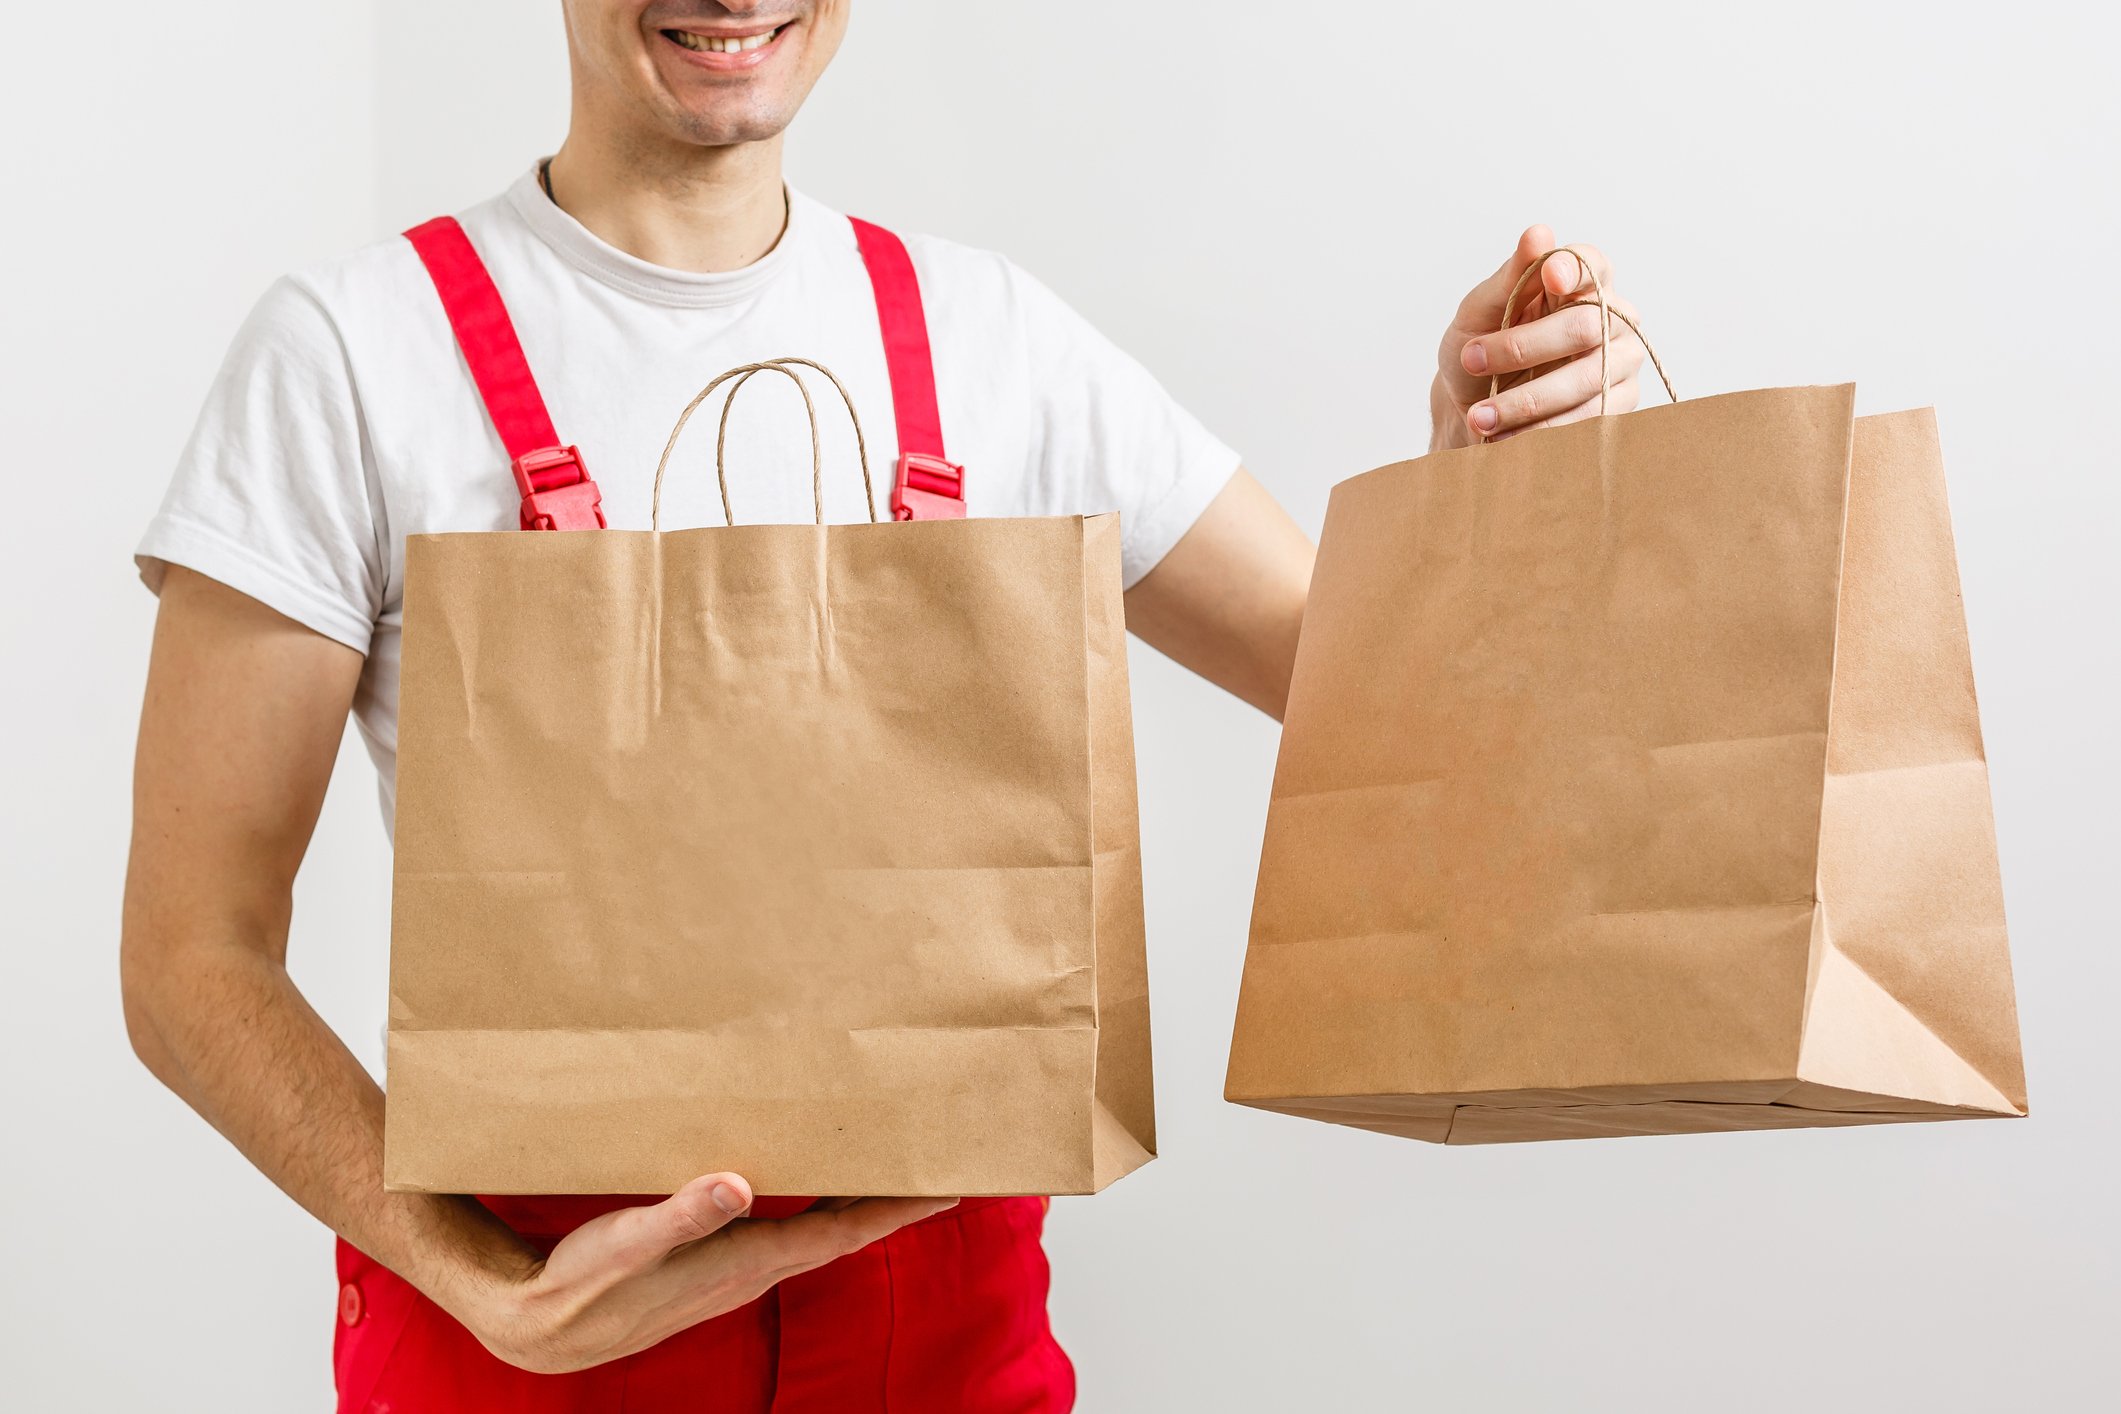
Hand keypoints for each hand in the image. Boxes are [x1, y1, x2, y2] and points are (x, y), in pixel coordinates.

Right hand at [461, 1173, 956, 1373]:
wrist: (546, 1327)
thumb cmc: (585, 1285)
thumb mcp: (626, 1245)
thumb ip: (681, 1216)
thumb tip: (736, 1186)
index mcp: (748, 1259)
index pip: (842, 1231)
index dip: (897, 1208)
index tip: (949, 1185)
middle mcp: (756, 1266)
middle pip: (846, 1228)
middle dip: (896, 1198)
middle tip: (942, 1159)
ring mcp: (741, 1266)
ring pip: (821, 1229)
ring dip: (861, 1198)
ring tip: (896, 1160)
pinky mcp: (720, 1259)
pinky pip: (790, 1227)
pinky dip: (819, 1200)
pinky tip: (816, 1175)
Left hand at [1430, 224, 1643, 450]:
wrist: (1471, 410)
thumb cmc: (1477, 352)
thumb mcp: (1479, 313)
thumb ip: (1510, 278)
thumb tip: (1538, 234)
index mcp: (1579, 283)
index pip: (1591, 265)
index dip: (1573, 269)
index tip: (1548, 276)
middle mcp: (1610, 318)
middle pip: (1586, 326)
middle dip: (1523, 347)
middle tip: (1472, 359)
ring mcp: (1619, 363)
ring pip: (1587, 379)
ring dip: (1527, 400)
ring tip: (1479, 415)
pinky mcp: (1617, 405)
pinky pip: (1589, 419)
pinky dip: (1542, 429)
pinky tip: (1504, 436)